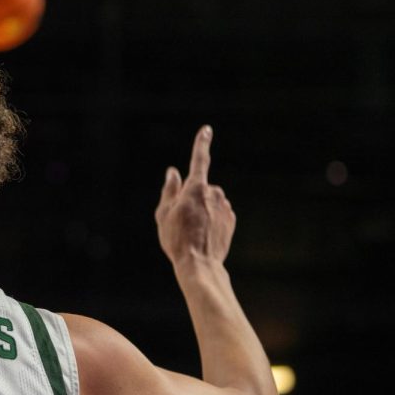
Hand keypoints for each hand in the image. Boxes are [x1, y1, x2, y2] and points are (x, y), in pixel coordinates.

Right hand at [155, 125, 235, 267]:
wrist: (199, 264)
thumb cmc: (177, 238)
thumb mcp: (163, 213)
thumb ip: (169, 190)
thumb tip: (173, 172)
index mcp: (196, 187)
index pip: (199, 159)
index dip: (201, 143)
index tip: (206, 130)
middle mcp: (214, 193)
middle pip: (200, 189)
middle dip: (191, 198)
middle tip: (180, 220)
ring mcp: (225, 206)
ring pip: (210, 202)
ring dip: (202, 211)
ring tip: (191, 232)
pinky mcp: (231, 219)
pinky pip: (218, 214)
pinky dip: (211, 221)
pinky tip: (203, 236)